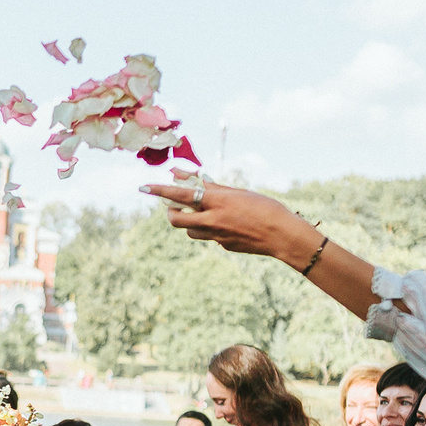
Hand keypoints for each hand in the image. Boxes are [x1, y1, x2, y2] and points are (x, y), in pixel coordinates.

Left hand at [144, 177, 314, 259]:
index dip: (161, 190)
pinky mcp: (223, 246)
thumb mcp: (239, 193)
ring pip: (190, 231)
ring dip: (190, 222)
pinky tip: (230, 226)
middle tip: (173, 207)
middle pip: (176, 219)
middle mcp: (213, 220)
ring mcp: (216, 236)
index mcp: (218, 201)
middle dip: (171, 212)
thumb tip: (195, 180)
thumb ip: (215, 188)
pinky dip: (212, 229)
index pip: (181, 194)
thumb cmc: (265, 208)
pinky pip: (210, 237)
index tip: (144, 186)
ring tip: (204, 214)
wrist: (282, 235)